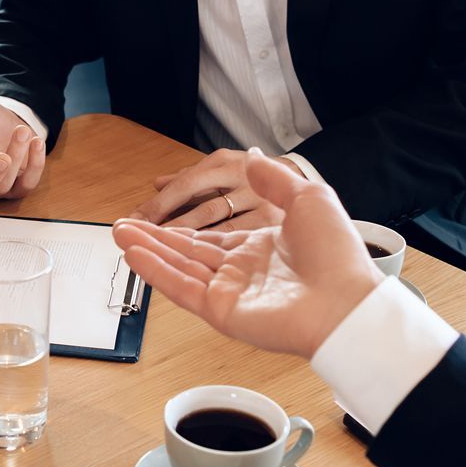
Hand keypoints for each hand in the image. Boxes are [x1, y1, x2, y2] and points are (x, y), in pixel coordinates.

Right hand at [113, 150, 382, 357]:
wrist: (347, 300)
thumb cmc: (337, 254)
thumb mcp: (309, 200)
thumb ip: (275, 180)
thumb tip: (254, 155)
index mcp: (258, 249)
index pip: (208, 237)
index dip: (179, 227)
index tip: (153, 216)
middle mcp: (239, 272)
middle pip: (186, 253)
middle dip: (153, 238)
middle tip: (121, 226)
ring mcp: (228, 293)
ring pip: (178, 269)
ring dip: (147, 251)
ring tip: (118, 234)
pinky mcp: (221, 310)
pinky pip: (182, 289)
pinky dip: (156, 272)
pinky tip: (134, 254)